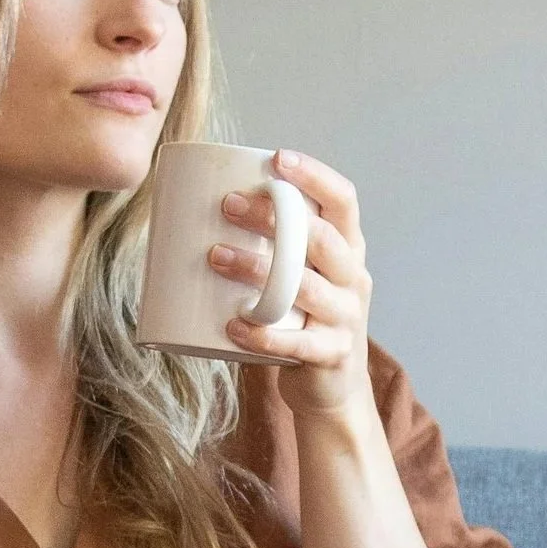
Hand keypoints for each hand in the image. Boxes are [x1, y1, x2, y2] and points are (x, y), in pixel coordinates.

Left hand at [212, 149, 372, 421]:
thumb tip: (192, 209)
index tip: (278, 158)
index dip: (316, 176)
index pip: (344, 201)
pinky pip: (297, 343)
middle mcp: (353, 279)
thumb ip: (272, 247)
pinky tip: (231, 326)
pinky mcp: (331, 355)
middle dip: (273, 218)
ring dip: (257, 269)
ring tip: (215, 257)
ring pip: (305, 288)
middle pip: (320, 239)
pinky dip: (262, 334)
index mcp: (348, 250)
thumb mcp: (299, 276)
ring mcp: (346, 318)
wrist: (332, 388)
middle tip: (227, 205)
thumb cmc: (301, 319)